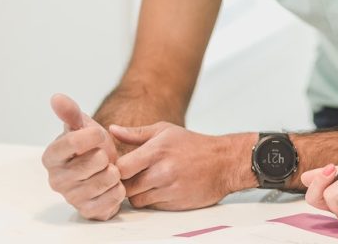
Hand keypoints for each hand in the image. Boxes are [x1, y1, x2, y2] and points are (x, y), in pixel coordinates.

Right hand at [41, 93, 125, 220]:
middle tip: (103, 157)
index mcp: (51, 157)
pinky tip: (114, 184)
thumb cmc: (91, 146)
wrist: (106, 168)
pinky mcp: (88, 210)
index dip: (91, 136)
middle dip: (105, 156)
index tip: (98, 134)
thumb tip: (56, 97)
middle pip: (94, 162)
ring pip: (105, 180)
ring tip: (110, 169)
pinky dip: (118, 189)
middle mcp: (56, 180)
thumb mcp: (83, 125)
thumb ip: (70, 112)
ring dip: (114, 172)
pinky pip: (111, 199)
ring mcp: (71, 197)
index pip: (71, 143)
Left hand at [110, 122, 241, 210]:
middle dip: (125, 183)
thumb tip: (112, 130)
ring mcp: (169, 189)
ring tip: (147, 182)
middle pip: (126, 187)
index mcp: (157, 150)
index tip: (119, 166)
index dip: (115, 170)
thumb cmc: (193, 144)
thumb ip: (136, 133)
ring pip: (137, 200)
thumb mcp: (166, 131)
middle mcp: (162, 171)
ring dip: (138, 194)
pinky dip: (152, 200)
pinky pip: (152, 206)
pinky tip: (160, 189)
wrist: (224, 162)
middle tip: (131, 177)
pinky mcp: (175, 203)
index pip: (121, 168)